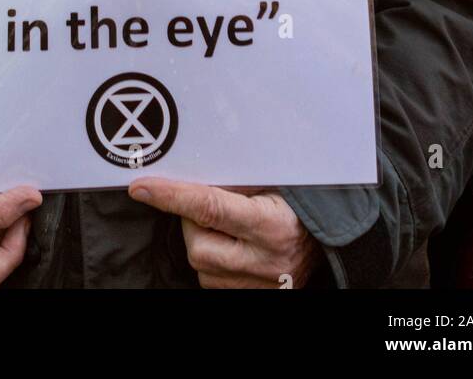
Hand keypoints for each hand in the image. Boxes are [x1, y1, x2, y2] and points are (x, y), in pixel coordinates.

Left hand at [128, 179, 319, 288]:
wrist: (331, 240)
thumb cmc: (298, 203)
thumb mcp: (271, 183)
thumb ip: (233, 182)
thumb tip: (188, 174)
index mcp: (271, 226)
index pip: (209, 207)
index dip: (171, 196)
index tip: (142, 187)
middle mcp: (266, 263)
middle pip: (198, 244)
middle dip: (193, 221)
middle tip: (211, 204)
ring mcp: (260, 286)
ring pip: (201, 267)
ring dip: (202, 242)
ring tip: (226, 226)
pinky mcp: (253, 297)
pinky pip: (212, 282)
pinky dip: (212, 262)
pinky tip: (229, 246)